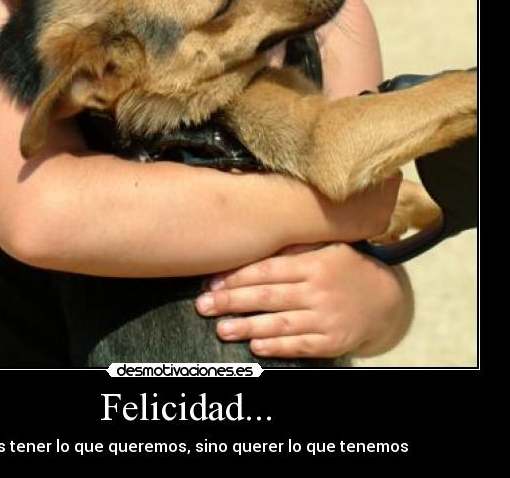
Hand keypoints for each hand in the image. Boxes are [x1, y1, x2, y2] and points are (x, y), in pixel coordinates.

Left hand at [195, 242, 412, 358]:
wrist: (385, 299)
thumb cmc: (345, 267)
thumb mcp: (325, 248)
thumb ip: (293, 248)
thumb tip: (254, 242)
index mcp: (314, 263)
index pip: (269, 269)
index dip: (238, 276)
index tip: (212, 281)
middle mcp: (318, 291)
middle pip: (268, 297)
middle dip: (232, 301)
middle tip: (204, 305)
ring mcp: (326, 318)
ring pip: (280, 324)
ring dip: (248, 327)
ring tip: (222, 329)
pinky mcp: (332, 342)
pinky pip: (300, 346)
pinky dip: (277, 347)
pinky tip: (256, 347)